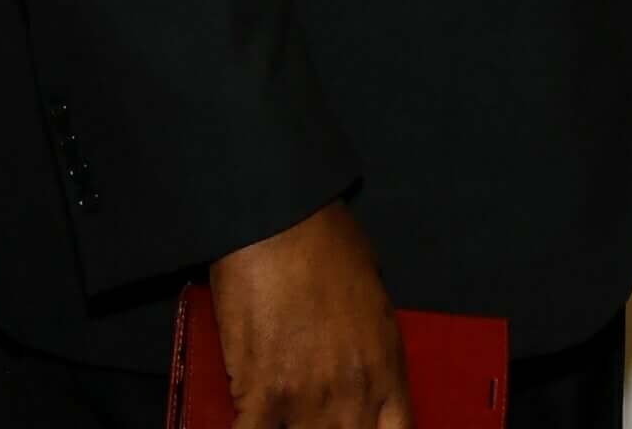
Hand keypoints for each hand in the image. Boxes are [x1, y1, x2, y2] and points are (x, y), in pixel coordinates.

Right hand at [207, 202, 410, 428]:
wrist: (280, 224)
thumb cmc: (329, 245)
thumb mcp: (375, 295)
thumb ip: (372, 343)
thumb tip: (359, 363)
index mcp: (387, 366)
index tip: (359, 426)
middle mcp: (353, 392)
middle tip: (311, 417)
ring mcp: (307, 398)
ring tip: (281, 416)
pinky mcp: (260, 394)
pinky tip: (244, 422)